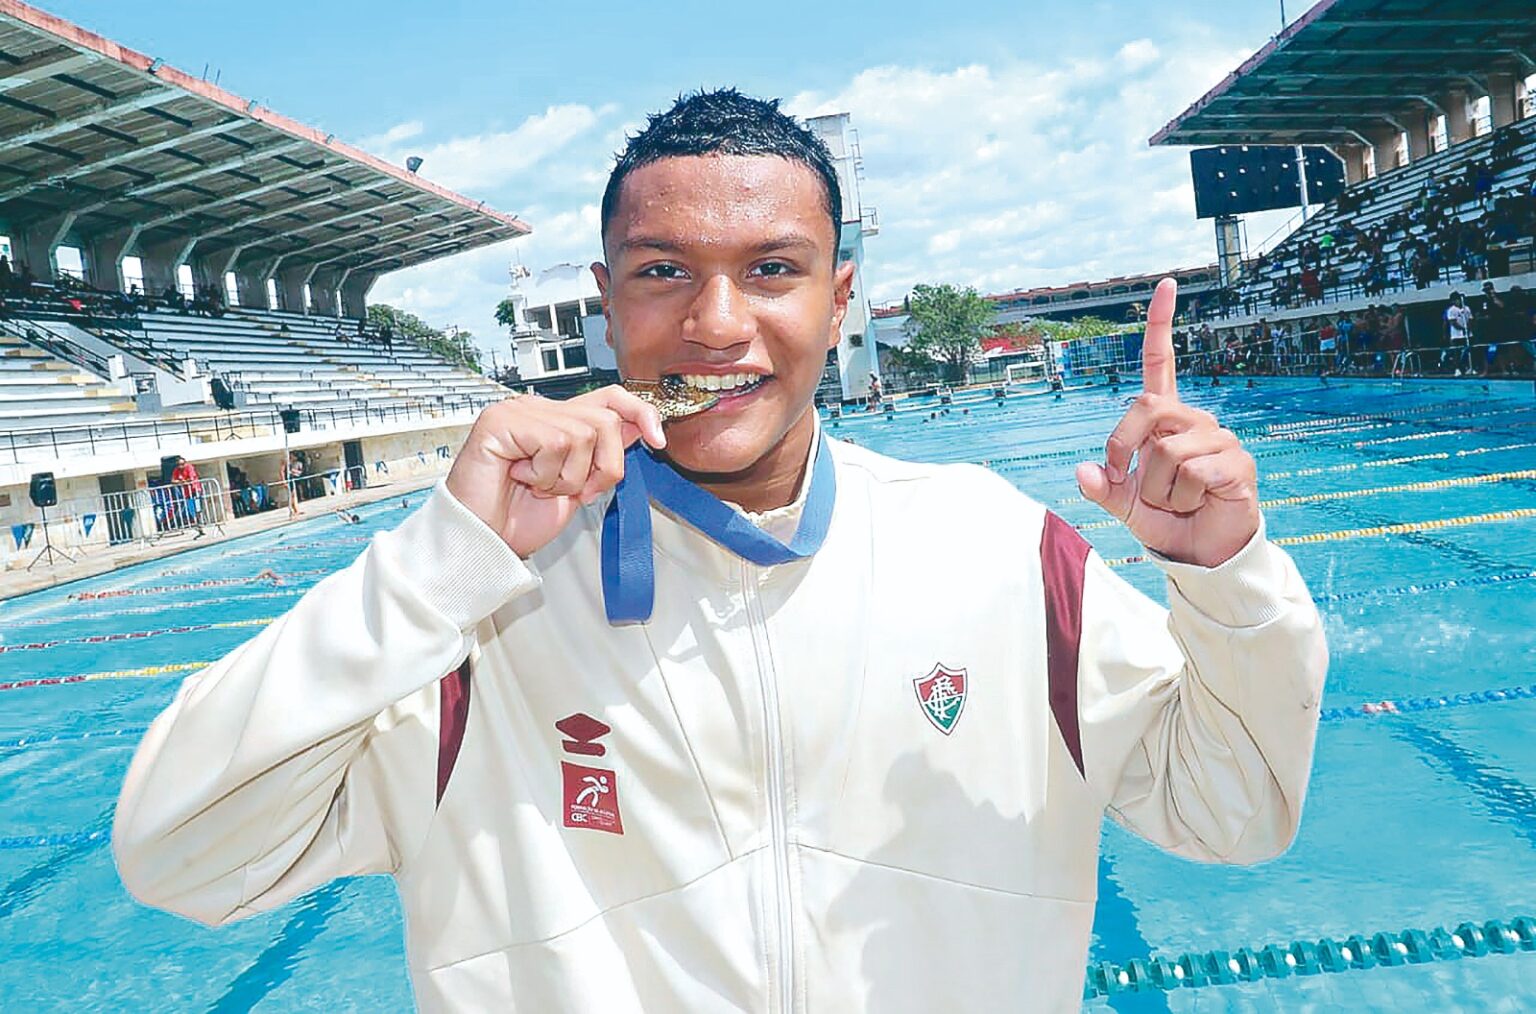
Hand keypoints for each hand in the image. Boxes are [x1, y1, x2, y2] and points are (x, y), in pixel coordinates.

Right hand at [446, 387, 665, 557]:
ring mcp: (517, 411)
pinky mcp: (499, 421)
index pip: (611, 397)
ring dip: (568, 476)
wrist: (484, 543)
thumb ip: (603, 454)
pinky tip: (521, 479)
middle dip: (603, 467)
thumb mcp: (578, 486)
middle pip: (605, 420)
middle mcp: (538, 408)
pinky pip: (553, 442)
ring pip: (583, 434)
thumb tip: (641, 426)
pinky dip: (545, 473)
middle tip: (574, 492)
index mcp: (556, 420)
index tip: (658, 442)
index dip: (641, 412)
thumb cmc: (519, 519)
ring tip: (538, 486)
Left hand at [1075, 278, 1259, 567]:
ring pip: (1167, 451)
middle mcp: (1194, 420)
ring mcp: (1219, 440)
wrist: (1200, 554)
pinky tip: (1197, 504)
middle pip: (1148, 406)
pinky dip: (1181, 499)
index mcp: (1165, 419)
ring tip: (1174, 501)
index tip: (1166, 285)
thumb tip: (1084, 473)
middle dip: (1124, 445)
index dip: (1160, 324)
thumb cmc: (1164, 519)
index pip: (1161, 362)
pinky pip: (1193, 473)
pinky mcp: (1237, 464)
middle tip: (1126, 478)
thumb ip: (1101, 488)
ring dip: (1156, 488)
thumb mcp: (1122, 504)